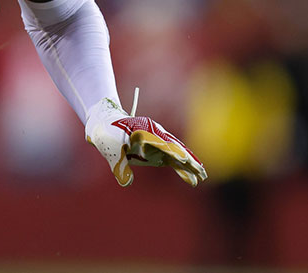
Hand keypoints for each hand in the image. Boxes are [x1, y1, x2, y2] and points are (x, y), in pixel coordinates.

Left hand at [84, 98, 206, 186]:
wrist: (105, 124)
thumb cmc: (107, 135)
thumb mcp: (111, 152)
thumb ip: (119, 167)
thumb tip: (127, 183)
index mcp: (144, 131)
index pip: (161, 143)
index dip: (172, 151)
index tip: (183, 159)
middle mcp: (155, 134)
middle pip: (175, 147)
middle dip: (188, 160)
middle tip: (201, 171)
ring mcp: (158, 142)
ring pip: (177, 154)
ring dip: (190, 165)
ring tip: (202, 176)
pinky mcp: (158, 150)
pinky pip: (173, 161)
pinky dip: (182, 170)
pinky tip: (192, 180)